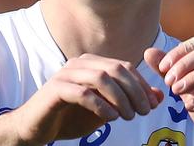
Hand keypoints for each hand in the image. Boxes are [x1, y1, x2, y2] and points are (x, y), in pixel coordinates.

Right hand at [8, 53, 163, 144]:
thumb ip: (128, 102)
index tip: (152, 104)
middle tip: (144, 111)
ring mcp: (65, 74)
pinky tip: (110, 118)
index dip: (142, 84)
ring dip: (120, 98)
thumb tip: (158, 97)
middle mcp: (79, 64)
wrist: (36, 128)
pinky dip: (101, 105)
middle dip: (134, 91)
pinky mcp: (56, 90)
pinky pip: (83, 93)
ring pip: (101, 77)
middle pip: (115, 69)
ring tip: (128, 116)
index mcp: (91, 64)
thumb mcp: (105, 110)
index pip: (124, 67)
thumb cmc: (70, 117)